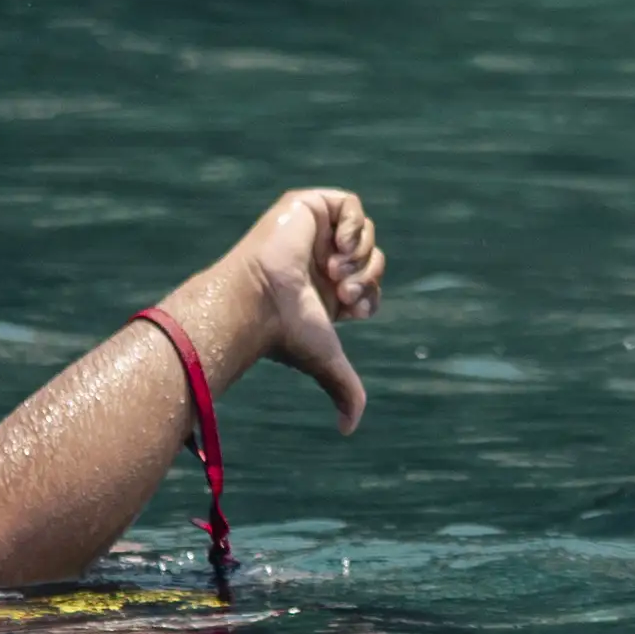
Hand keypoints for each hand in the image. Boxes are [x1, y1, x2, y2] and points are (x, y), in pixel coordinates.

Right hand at [224, 186, 384, 431]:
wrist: (261, 301)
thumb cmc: (287, 331)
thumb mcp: (327, 360)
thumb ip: (345, 391)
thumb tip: (349, 430)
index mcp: (328, 291)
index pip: (371, 285)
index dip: (371, 295)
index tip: (351, 309)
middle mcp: (321, 262)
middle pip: (373, 259)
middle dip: (367, 276)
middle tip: (342, 290)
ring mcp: (314, 233)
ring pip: (365, 233)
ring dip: (359, 255)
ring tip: (333, 270)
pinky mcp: (306, 206)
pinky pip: (351, 204)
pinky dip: (355, 226)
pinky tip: (337, 246)